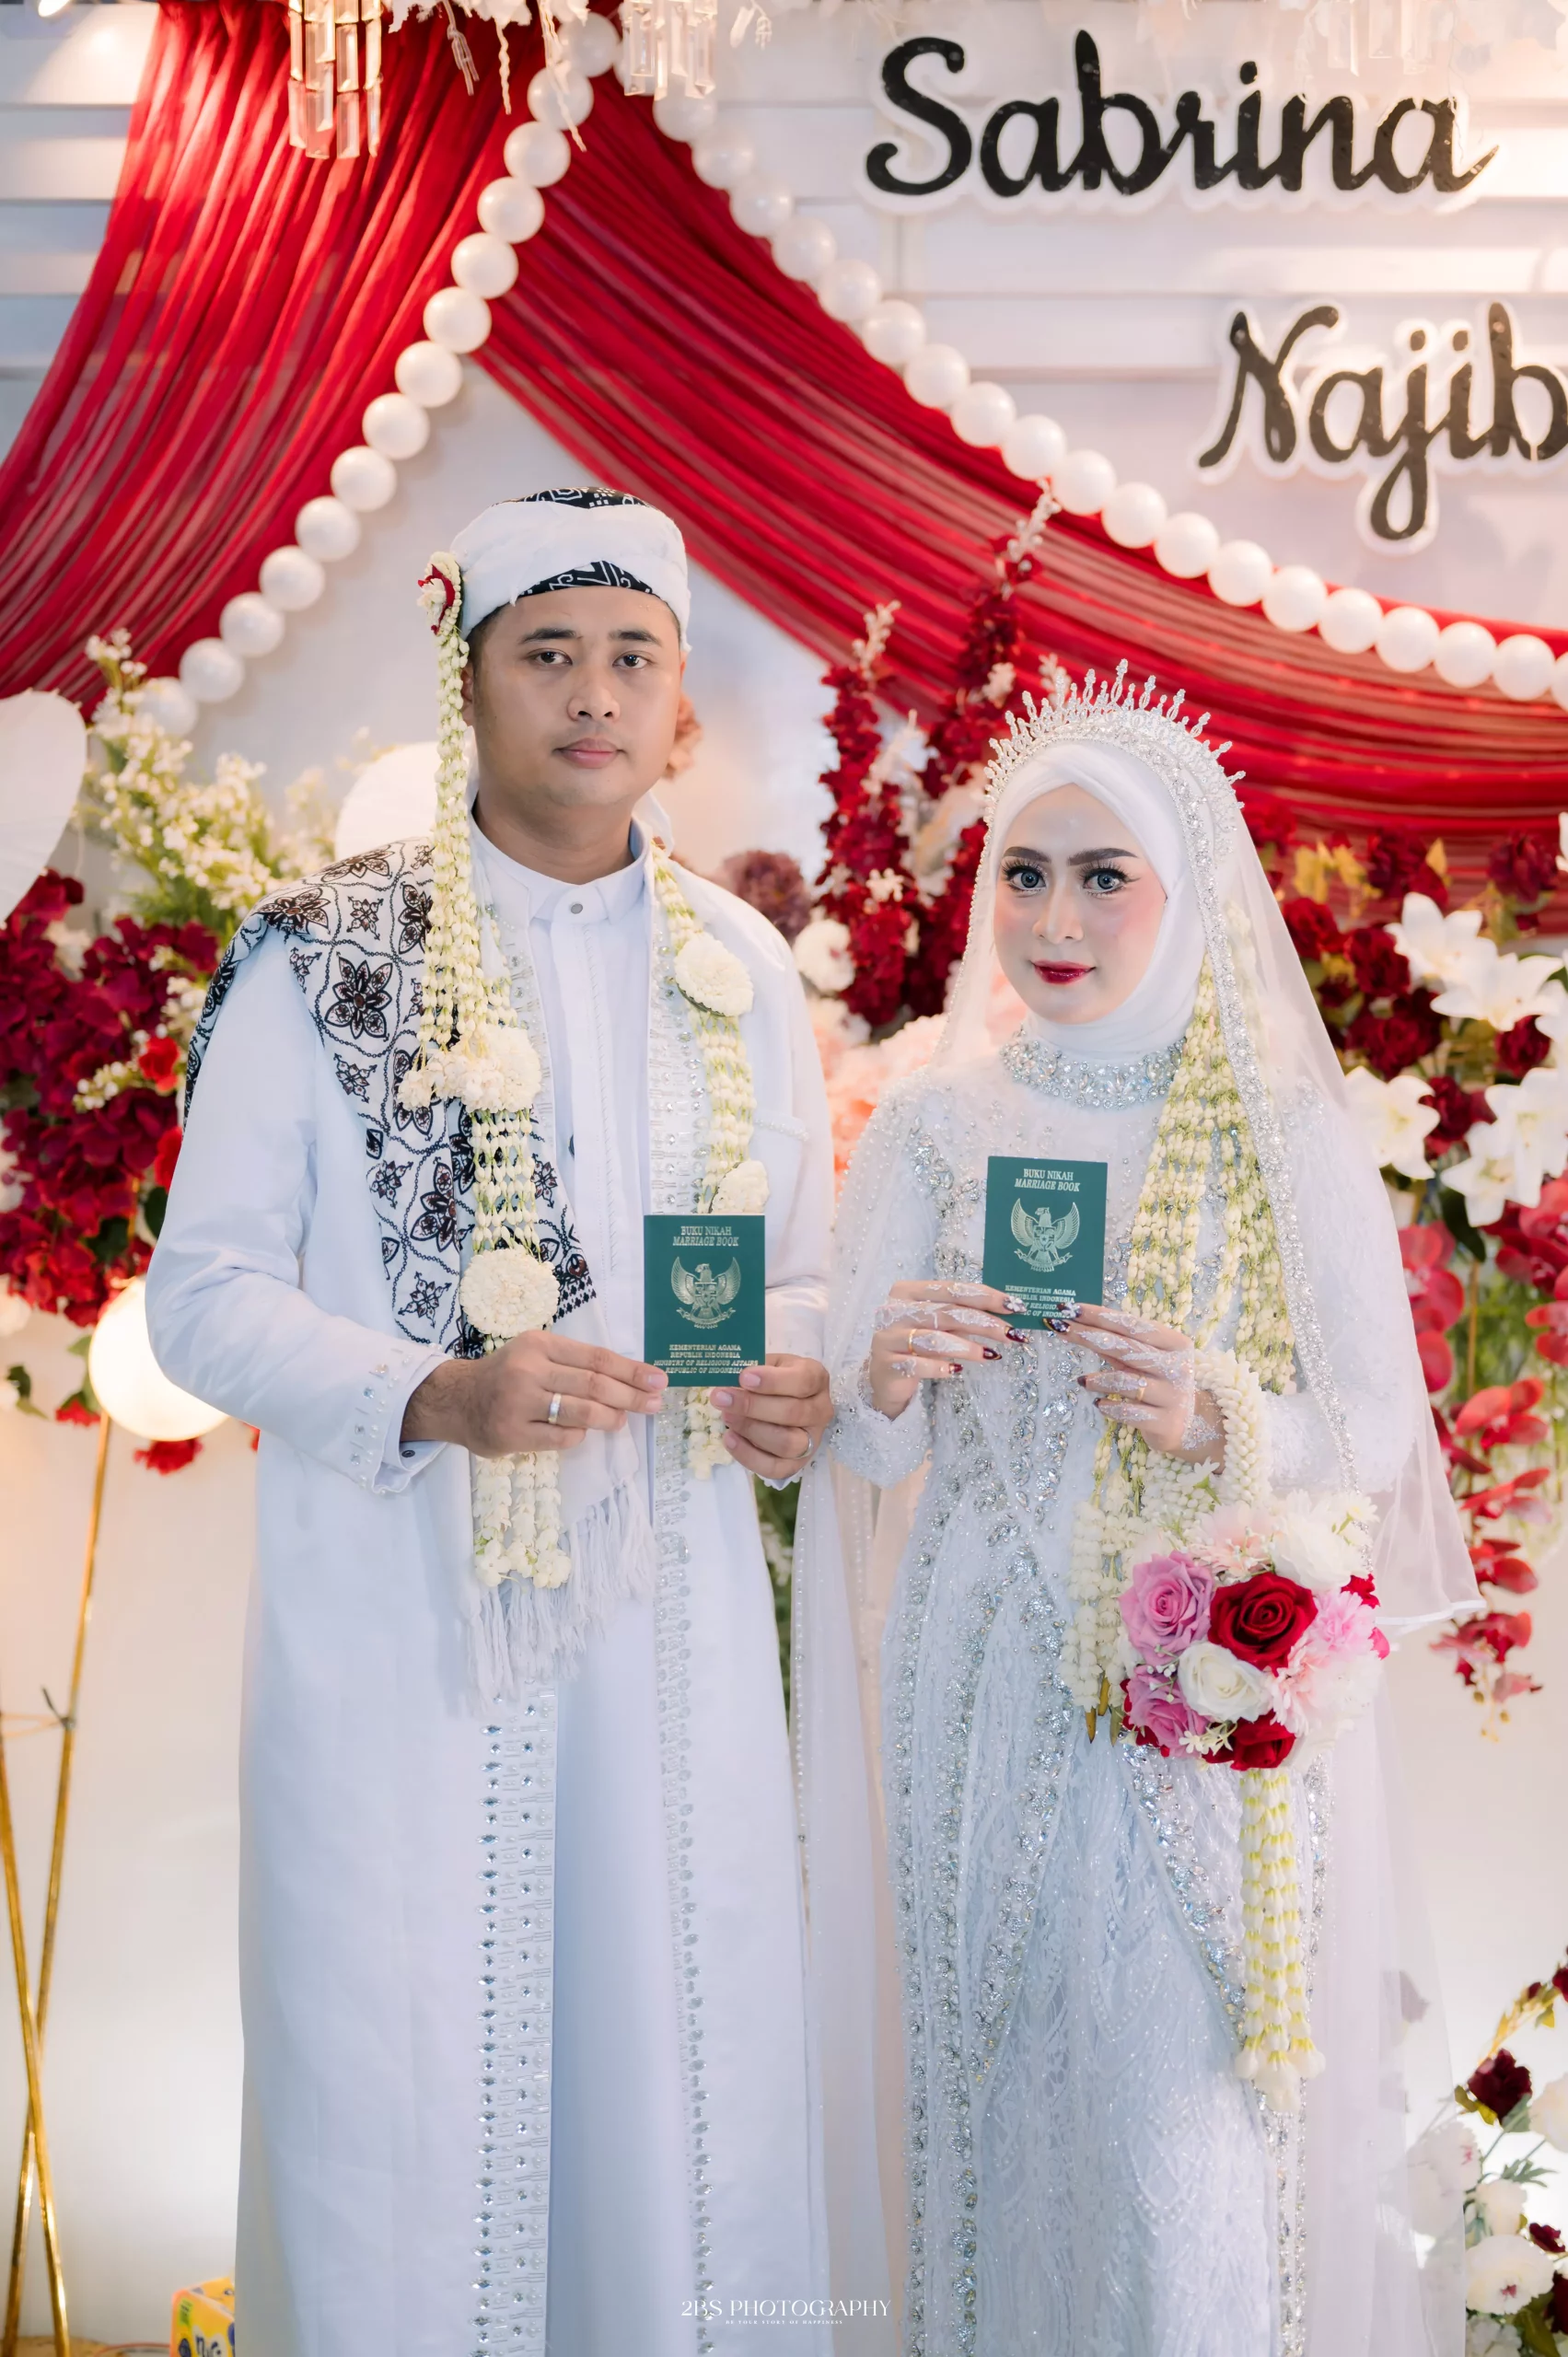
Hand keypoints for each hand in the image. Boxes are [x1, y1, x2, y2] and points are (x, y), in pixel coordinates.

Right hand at [402, 1333, 667, 1458]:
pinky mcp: (512, 1433)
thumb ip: (573, 1363)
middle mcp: (529, 1369)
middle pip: (593, 1384)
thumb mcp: (535, 1355)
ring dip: (610, 1418)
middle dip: (630, 1396)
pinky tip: (584, 1433)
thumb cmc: (505, 1375)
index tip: (657, 1380)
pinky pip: (561, 1437)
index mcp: (540, 1344)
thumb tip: (628, 1379)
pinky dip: (579, 1436)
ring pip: (580, 1412)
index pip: (596, 1357)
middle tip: (653, 1404)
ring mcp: (518, 1402)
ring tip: (622, 1420)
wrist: (456, 1399)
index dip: (631, 1370)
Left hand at [710, 1354, 832, 1480]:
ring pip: (786, 1443)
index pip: (803, 1381)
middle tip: (722, 1398)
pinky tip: (730, 1439)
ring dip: (751, 1430)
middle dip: (753, 1406)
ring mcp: (812, 1440)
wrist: (783, 1400)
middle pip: (793, 1413)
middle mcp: (821, 1410)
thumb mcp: (767, 1364)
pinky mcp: (797, 1463)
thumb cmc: (774, 1378)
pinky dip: (749, 1456)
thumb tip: (727, 1382)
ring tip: (727, 1417)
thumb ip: (753, 1369)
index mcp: (817, 1378)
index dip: (772, 1381)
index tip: (743, 1377)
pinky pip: (775, 1468)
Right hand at [867, 1280, 1027, 1421]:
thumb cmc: (918, 1345)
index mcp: (908, 1291)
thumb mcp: (939, 1326)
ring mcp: (888, 1336)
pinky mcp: (886, 1363)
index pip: (952, 1289)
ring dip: (967, 1347)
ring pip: (934, 1339)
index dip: (985, 1296)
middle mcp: (894, 1309)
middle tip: (1012, 1334)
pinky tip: (957, 1371)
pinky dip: (940, 1367)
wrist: (885, 1377)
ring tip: (991, 1355)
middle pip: (947, 1313)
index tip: (1013, 1306)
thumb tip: (1006, 1314)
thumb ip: (963, 1316)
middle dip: (984, 1323)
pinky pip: (917, 1364)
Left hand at [1054, 1304, 1222, 1464]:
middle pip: (1126, 1348)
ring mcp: (1173, 1396)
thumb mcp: (1143, 1361)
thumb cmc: (1159, 1383)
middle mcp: (1176, 1367)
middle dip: (1089, 1336)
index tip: (1070, 1308)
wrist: (1190, 1424)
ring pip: (1126, 1382)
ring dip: (1099, 1380)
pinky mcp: (1164, 1423)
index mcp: (1175, 1344)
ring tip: (1083, 1381)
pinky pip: (1129, 1412)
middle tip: (1060, 1328)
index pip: (1132, 1325)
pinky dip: (1110, 1407)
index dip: (1100, 1315)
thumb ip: (1118, 1345)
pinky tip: (1100, 1405)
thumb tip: (1077, 1324)